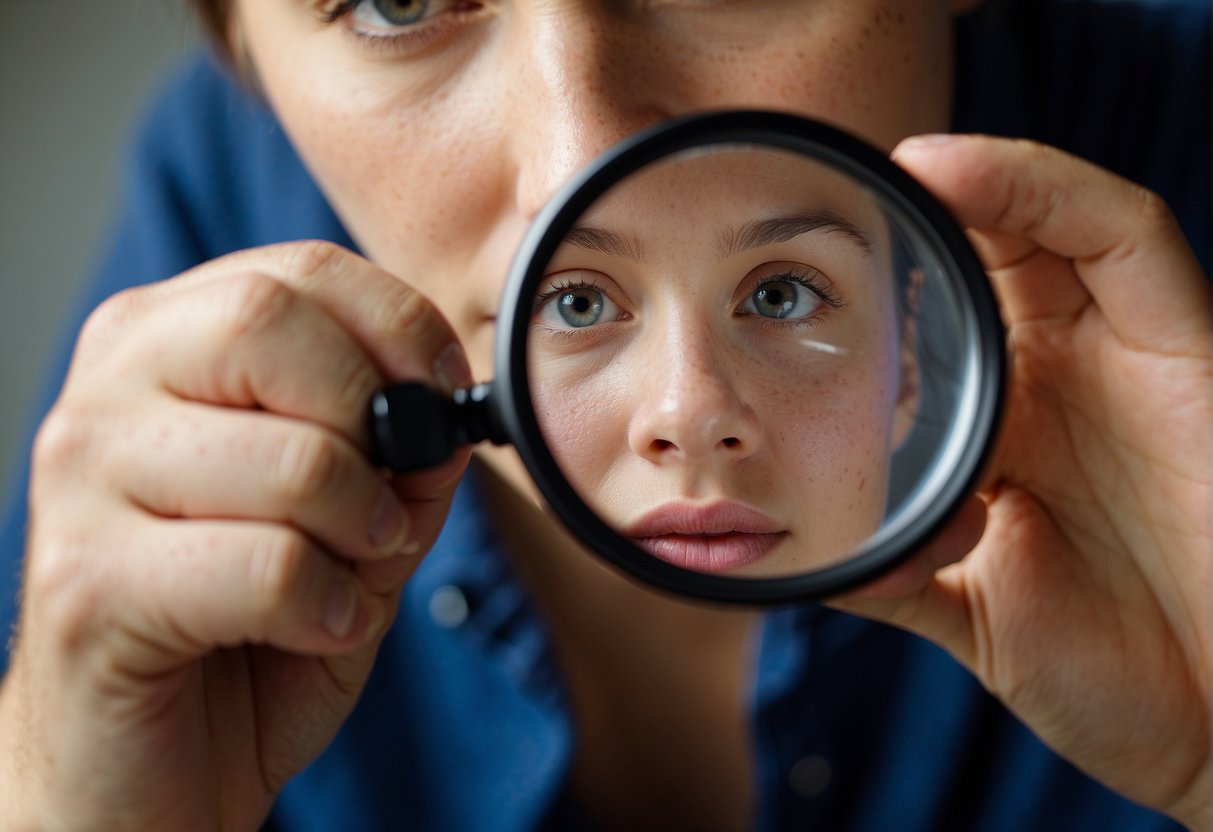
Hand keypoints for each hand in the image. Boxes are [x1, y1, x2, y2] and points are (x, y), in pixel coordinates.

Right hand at [0, 242, 472, 829]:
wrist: (145, 764)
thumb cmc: (249, 626)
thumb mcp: (351, 522)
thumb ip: (399, 456)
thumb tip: (445, 413)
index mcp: (165, 342)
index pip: (300, 272)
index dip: (400, 325)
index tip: (445, 391)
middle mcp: (106, 389)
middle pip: (273, 329)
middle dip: (373, 424)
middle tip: (381, 504)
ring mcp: (78, 481)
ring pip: (293, 460)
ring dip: (359, 533)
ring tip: (344, 577)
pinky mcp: (84, 584)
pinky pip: (269, 567)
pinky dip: (327, 609)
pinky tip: (313, 629)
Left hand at [833, 136, 1211, 828]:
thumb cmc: (1112, 673)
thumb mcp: (968, 612)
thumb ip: (891, 574)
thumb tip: (799, 562)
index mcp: (1008, 431)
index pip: (939, 323)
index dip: (880, 282)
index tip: (798, 264)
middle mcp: (1063, 378)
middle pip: (988, 256)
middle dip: (919, 218)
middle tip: (838, 201)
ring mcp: (1122, 355)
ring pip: (1050, 222)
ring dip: (973, 180)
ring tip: (896, 168)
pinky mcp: (1184, 340)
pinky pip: (1124, 232)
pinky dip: (1044, 186)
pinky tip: (953, 171)